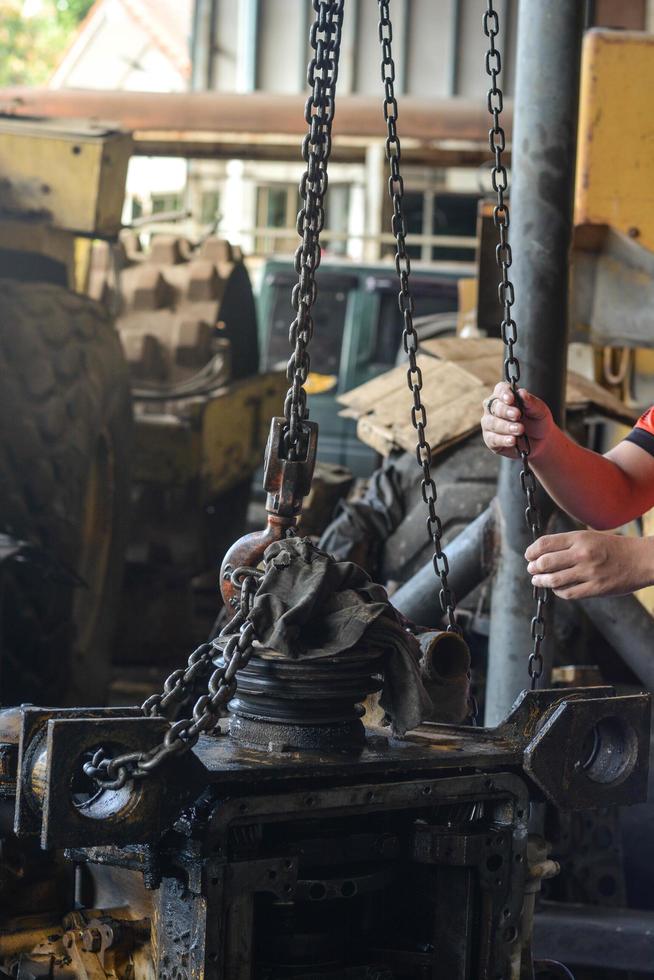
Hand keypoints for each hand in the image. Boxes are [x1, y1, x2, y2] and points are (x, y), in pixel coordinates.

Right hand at [481, 382, 553, 458]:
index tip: (511, 399)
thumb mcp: (540, 411)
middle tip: (517, 415)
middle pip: (493, 406)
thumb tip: (522, 392)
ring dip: (506, 426)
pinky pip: (492, 439)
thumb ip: (531, 402)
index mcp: (506, 397)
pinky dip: (503, 439)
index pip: (500, 389)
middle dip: (505, 411)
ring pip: (491, 423)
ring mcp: (490, 424)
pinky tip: (512, 440)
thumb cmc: (538, 422)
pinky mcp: (490, 440)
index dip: (504, 393)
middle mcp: (495, 409)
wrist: (541, 442)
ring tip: (520, 430)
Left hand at [525, 530, 653, 598]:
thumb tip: (542, 553)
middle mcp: (582, 554)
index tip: (528, 556)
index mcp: (580, 538)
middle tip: (531, 570)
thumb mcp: (590, 537)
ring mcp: (589, 572)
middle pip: (545, 562)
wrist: (642, 560)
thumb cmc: (614, 548)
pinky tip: (556, 589)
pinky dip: (558, 592)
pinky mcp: (596, 588)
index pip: (545, 543)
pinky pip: (568, 593)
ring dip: (541, 581)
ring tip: (537, 580)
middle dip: (534, 567)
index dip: (531, 551)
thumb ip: (568, 544)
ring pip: (554, 580)